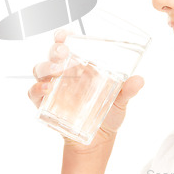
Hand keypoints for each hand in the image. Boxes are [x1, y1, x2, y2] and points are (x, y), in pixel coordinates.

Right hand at [27, 29, 144, 150]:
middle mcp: (64, 72)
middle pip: (53, 54)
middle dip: (55, 49)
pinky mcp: (45, 104)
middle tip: (64, 52)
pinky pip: (34, 92)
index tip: (66, 34)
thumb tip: (139, 80)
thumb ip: (128, 90)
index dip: (63, 36)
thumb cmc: (108, 113)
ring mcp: (53, 87)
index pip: (68, 44)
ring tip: (56, 71)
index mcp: (81, 64)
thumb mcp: (120, 101)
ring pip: (40, 69)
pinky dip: (36, 89)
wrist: (98, 140)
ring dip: (46, 67)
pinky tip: (46, 89)